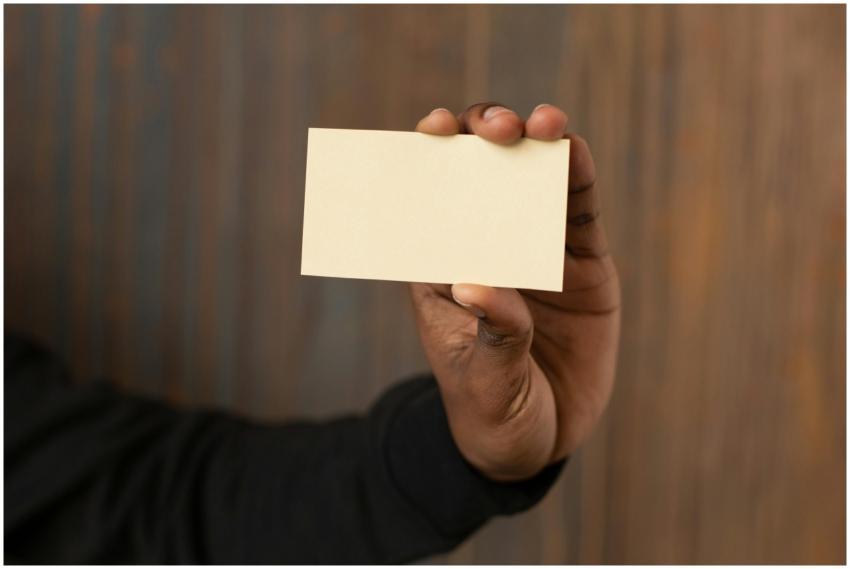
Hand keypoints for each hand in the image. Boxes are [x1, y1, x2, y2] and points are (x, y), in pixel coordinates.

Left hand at [410, 102, 619, 481]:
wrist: (540, 441)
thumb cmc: (491, 410)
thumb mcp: (483, 381)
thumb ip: (491, 335)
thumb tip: (478, 285)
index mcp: (443, 268)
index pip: (429, 199)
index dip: (430, 155)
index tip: (433, 128)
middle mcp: (487, 247)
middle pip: (480, 173)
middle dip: (484, 137)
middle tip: (496, 130)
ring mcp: (536, 249)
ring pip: (532, 179)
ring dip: (536, 142)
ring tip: (542, 123)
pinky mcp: (581, 261)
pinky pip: (580, 209)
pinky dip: (577, 176)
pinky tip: (573, 151)